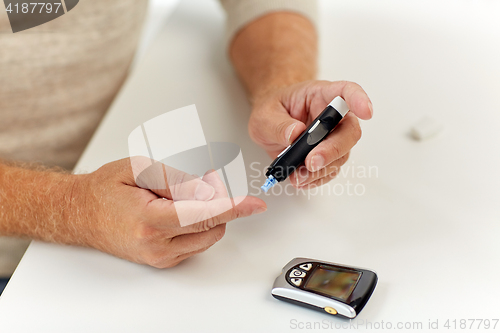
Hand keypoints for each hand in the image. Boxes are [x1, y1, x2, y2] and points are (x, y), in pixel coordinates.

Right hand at [71, 157, 265, 267]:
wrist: (80, 214)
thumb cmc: (105, 190)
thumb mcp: (139, 169)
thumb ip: (177, 179)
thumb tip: (207, 189)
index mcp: (150, 221)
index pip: (204, 215)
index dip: (234, 207)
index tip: (255, 204)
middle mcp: (157, 245)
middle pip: (212, 226)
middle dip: (218, 201)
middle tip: (204, 179)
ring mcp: (160, 256)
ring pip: (208, 235)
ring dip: (209, 213)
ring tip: (185, 193)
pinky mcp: (163, 260)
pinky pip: (196, 242)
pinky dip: (198, 223)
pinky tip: (181, 208)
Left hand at [249, 80, 372, 188]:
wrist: (270, 124)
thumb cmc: (272, 111)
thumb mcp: (265, 114)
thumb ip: (278, 124)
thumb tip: (295, 134)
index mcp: (321, 95)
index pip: (346, 92)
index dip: (359, 100)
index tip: (366, 112)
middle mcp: (333, 117)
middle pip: (349, 132)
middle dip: (333, 149)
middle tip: (312, 162)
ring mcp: (333, 138)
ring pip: (341, 156)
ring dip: (321, 169)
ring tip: (297, 176)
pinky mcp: (327, 157)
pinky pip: (329, 170)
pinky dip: (315, 179)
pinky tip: (300, 179)